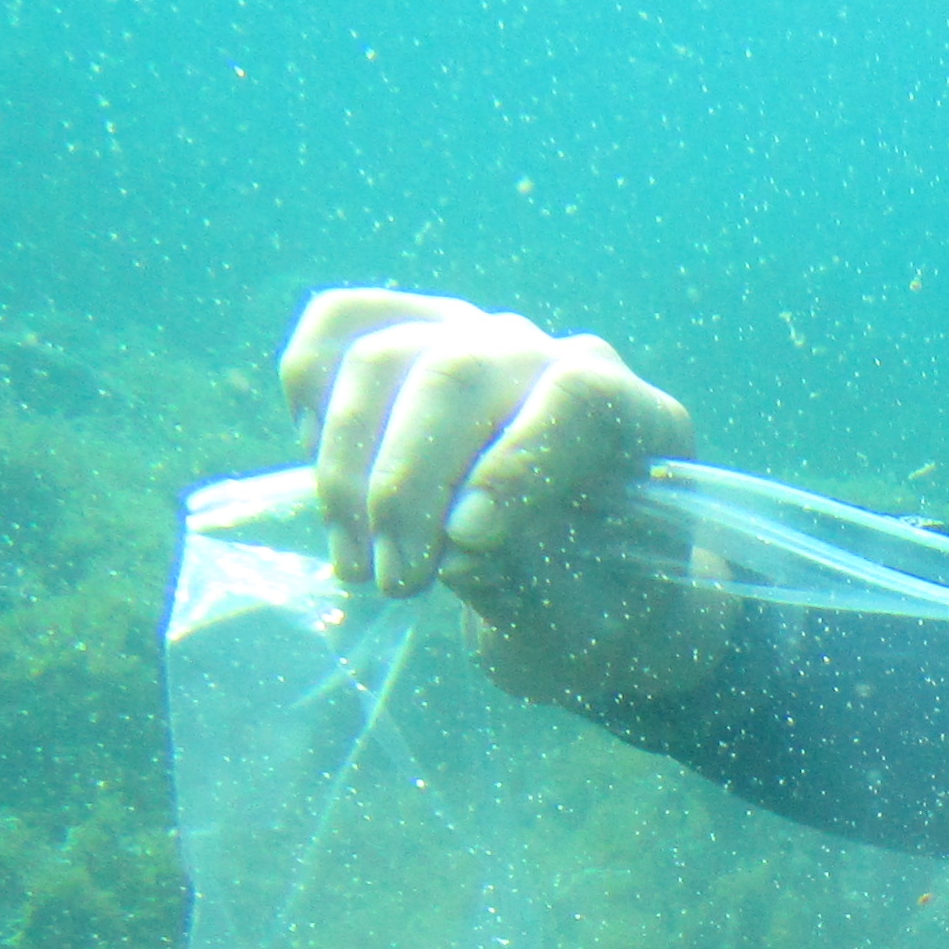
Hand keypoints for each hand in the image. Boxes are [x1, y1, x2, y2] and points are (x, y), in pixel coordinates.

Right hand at [277, 288, 720, 713]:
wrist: (568, 588)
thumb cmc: (589, 607)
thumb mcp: (588, 623)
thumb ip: (539, 585)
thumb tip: (458, 552)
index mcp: (636, 418)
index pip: (577, 399)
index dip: (512, 465)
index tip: (465, 542)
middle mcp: (555, 357)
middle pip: (458, 373)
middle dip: (406, 487)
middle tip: (396, 582)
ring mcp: (476, 336)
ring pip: (382, 356)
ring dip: (347, 469)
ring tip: (359, 565)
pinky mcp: (409, 334)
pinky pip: (340, 325)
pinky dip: (312, 398)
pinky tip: (336, 486)